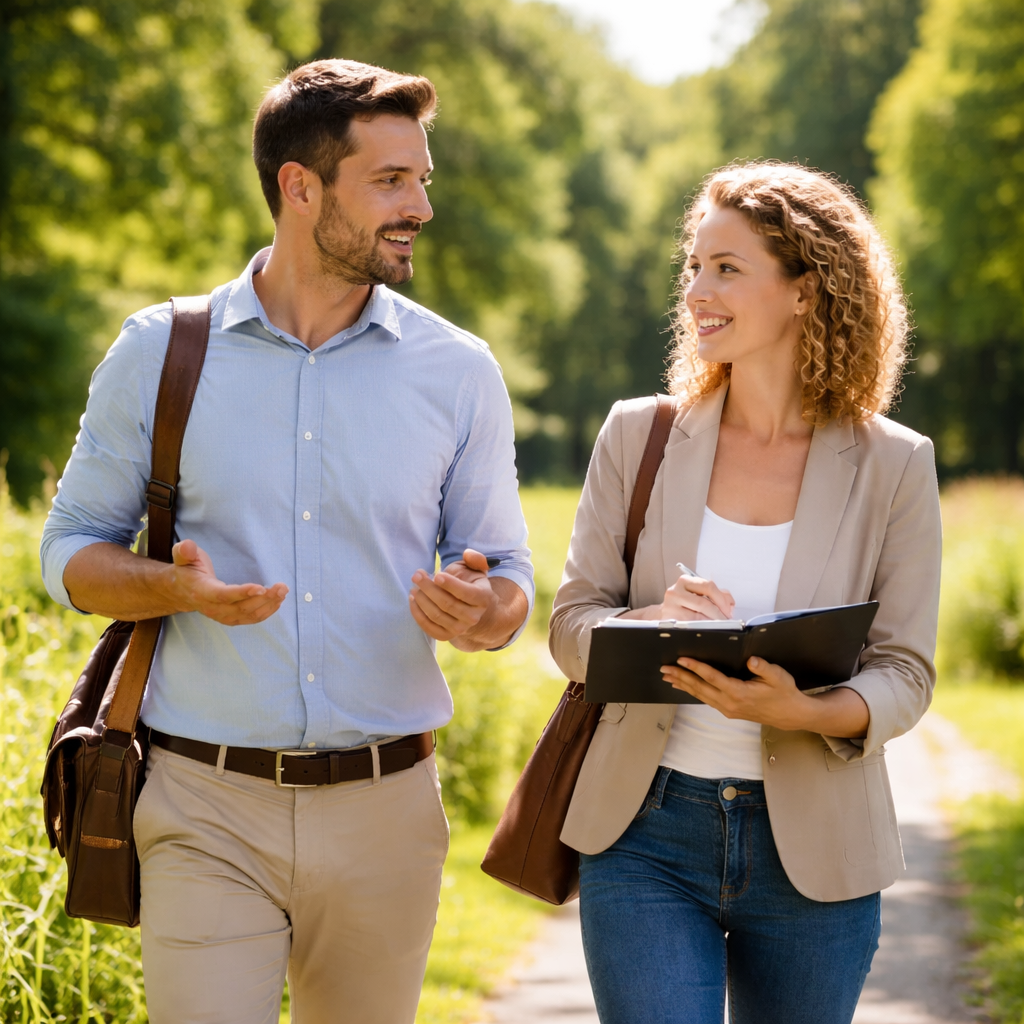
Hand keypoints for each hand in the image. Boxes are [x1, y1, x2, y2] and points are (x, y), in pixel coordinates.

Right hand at [167, 539, 288, 624]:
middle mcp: (212, 608)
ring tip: (283, 591)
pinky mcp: (230, 619)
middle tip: (281, 587)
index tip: (261, 587)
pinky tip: (277, 602)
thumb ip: (184, 551)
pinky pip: (251, 619)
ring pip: (248, 615)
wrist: (181, 591)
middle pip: (241, 608)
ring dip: (269, 604)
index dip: (242, 593)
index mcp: (201, 592)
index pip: (223, 595)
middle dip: (264, 598)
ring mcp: (222, 616)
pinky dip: (266, 612)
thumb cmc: (187, 570)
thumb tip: (187, 547)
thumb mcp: (182, 557)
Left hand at [409, 548, 497, 643]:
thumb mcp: (477, 570)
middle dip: (429, 588)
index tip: (436, 575)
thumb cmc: (471, 585)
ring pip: (436, 615)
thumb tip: (467, 553)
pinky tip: (413, 600)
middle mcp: (473, 617)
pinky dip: (417, 614)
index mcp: (483, 598)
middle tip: (416, 576)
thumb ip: (475, 559)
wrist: (473, 611)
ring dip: (421, 600)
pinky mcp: (446, 636)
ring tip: (413, 587)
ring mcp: (460, 629)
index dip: (450, 584)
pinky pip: (428, 627)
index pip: (466, 593)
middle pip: (447, 604)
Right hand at [619, 572, 734, 621]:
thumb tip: (730, 603)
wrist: (666, 611)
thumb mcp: (700, 592)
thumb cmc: (686, 602)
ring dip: (712, 623)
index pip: (708, 586)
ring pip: (697, 617)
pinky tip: (707, 629)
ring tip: (719, 625)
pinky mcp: (670, 621)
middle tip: (727, 620)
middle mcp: (675, 591)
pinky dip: (702, 628)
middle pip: (703, 603)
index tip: (729, 609)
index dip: (722, 599)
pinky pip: (691, 626)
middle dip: (719, 614)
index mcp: (685, 581)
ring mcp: (670, 607)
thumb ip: (718, 594)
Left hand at [661, 655, 870, 736]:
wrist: (791, 716)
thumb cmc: (785, 693)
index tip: (681, 660)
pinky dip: (693, 691)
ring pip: (700, 695)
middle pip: (700, 688)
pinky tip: (685, 686)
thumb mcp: (779, 677)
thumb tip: (751, 660)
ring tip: (668, 676)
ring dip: (683, 685)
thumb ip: (764, 668)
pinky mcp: (729, 711)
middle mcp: (730, 703)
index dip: (696, 668)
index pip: (713, 678)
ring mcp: (728, 709)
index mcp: (740, 693)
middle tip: (664, 668)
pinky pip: (706, 699)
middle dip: (681, 677)